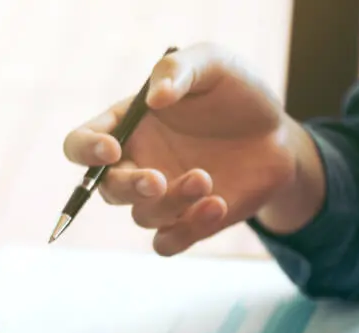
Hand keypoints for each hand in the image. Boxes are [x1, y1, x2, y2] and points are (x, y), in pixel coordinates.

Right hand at [62, 43, 322, 254]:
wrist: (278, 135)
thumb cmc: (237, 94)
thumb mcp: (211, 64)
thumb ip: (177, 70)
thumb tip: (154, 98)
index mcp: (126, 125)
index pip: (80, 144)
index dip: (85, 150)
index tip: (110, 148)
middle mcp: (136, 164)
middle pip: (106, 189)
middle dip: (129, 187)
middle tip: (158, 179)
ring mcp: (161, 198)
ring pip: (143, 216)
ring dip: (171, 202)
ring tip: (206, 178)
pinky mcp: (188, 223)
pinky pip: (167, 243)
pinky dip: (187, 232)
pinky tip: (218, 205)